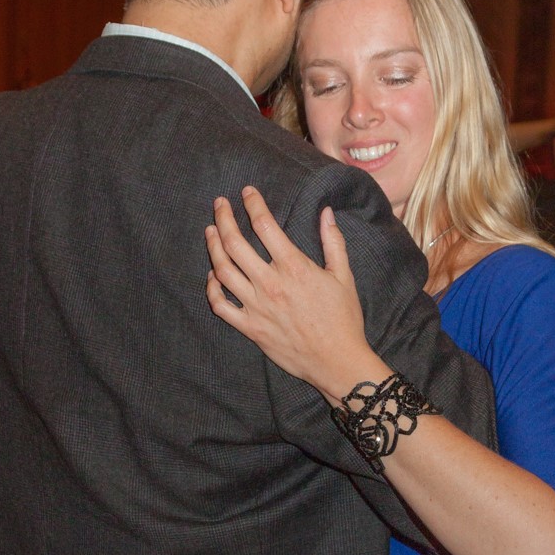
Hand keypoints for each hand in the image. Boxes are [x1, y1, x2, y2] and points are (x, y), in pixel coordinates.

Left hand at [205, 186, 384, 404]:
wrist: (336, 361)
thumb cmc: (343, 319)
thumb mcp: (344, 276)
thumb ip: (333, 242)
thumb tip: (326, 213)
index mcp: (294, 267)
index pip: (264, 225)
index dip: (253, 204)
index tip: (247, 193)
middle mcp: (270, 284)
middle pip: (235, 243)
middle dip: (223, 218)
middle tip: (219, 204)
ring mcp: (256, 307)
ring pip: (222, 270)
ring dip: (212, 247)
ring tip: (210, 232)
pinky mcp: (250, 328)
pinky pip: (220, 306)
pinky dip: (211, 288)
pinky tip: (212, 276)